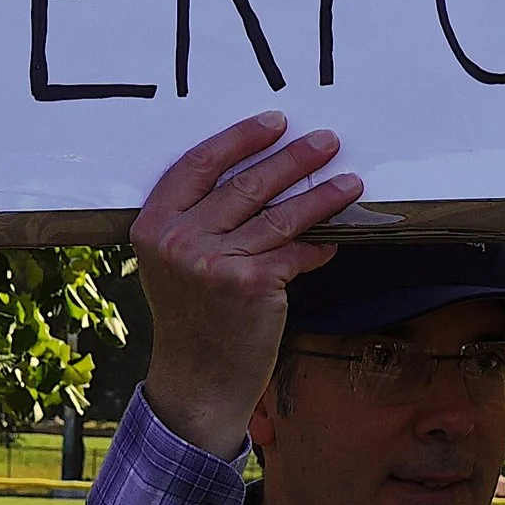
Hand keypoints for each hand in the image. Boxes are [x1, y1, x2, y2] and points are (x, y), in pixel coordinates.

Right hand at [133, 111, 362, 457]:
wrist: (196, 381)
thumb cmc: (191, 315)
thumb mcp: (172, 261)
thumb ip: (198, 219)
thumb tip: (261, 170)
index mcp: (153, 224)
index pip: (199, 163)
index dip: (240, 138)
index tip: (275, 123)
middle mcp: (179, 241)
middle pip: (246, 183)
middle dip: (293, 158)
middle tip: (327, 141)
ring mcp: (214, 263)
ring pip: (280, 215)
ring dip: (322, 195)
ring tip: (351, 182)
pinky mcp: (250, 285)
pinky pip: (297, 252)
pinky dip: (320, 245)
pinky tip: (338, 237)